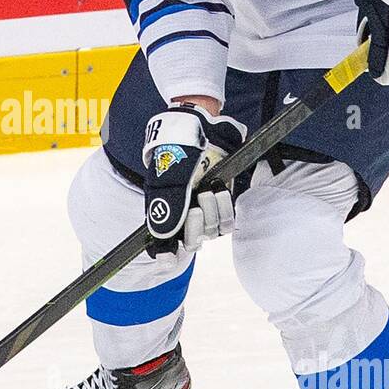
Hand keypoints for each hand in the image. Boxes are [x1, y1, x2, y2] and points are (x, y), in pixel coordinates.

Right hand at [142, 103, 245, 255]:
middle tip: (194, 208)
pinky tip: (218, 190)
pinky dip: (225, 208)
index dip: (165, 255)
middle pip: (190, 242)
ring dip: (211, 214)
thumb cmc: (176, 152)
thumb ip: (165, 208)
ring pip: (211, 233)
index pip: (162, 247)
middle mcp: (181, 215)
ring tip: (206, 191)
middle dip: (194, 228)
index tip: (168, 259)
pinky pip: (227, 221)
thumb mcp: (166, 179)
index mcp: (162, 213)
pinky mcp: (222, 202)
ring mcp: (203, 209)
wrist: (198, 129)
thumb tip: (164, 238)